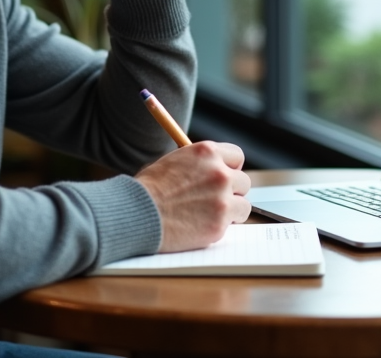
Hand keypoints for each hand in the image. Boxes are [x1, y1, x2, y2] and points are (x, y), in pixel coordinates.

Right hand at [135, 141, 251, 252]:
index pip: (236, 157)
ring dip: (230, 211)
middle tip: (216, 200)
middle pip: (243, 182)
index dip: (231, 169)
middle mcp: (219, 172)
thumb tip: (213, 170)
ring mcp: (222, 199)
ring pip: (243, 205)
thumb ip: (198, 165)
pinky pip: (231, 225)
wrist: (137, 213)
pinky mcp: (220, 223)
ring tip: (208, 215)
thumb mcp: (174, 161)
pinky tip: (200, 226)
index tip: (226, 177)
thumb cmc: (149, 189)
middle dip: (232, 192)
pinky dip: (220, 227)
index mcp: (207, 152)